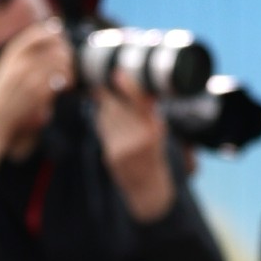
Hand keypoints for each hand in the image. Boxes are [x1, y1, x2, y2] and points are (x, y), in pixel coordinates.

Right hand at [0, 19, 73, 157]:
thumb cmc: (3, 94)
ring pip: (60, 61)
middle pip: (55, 46)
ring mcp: (29, 76)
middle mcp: (21, 62)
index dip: (55, 35)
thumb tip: (54, 34)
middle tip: (69, 63)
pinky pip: (59, 80)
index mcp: (13, 53)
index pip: (40, 33)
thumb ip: (27, 52)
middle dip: (67, 54)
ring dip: (69, 68)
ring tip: (68, 77)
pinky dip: (67, 82)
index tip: (61, 43)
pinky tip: (65, 87)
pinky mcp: (37, 92)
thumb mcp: (9, 66)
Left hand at [94, 70, 175, 221]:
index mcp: (155, 128)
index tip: (117, 72)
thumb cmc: (155, 154)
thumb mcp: (159, 131)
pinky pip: (103, 129)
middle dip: (108, 91)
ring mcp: (122, 148)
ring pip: (107, 116)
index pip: (140, 103)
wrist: (148, 187)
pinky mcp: (110, 155)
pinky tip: (103, 109)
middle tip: (105, 76)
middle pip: (117, 107)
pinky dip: (102, 117)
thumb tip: (139, 87)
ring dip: (103, 102)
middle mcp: (139, 138)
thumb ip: (147, 111)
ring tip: (103, 89)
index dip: (127, 88)